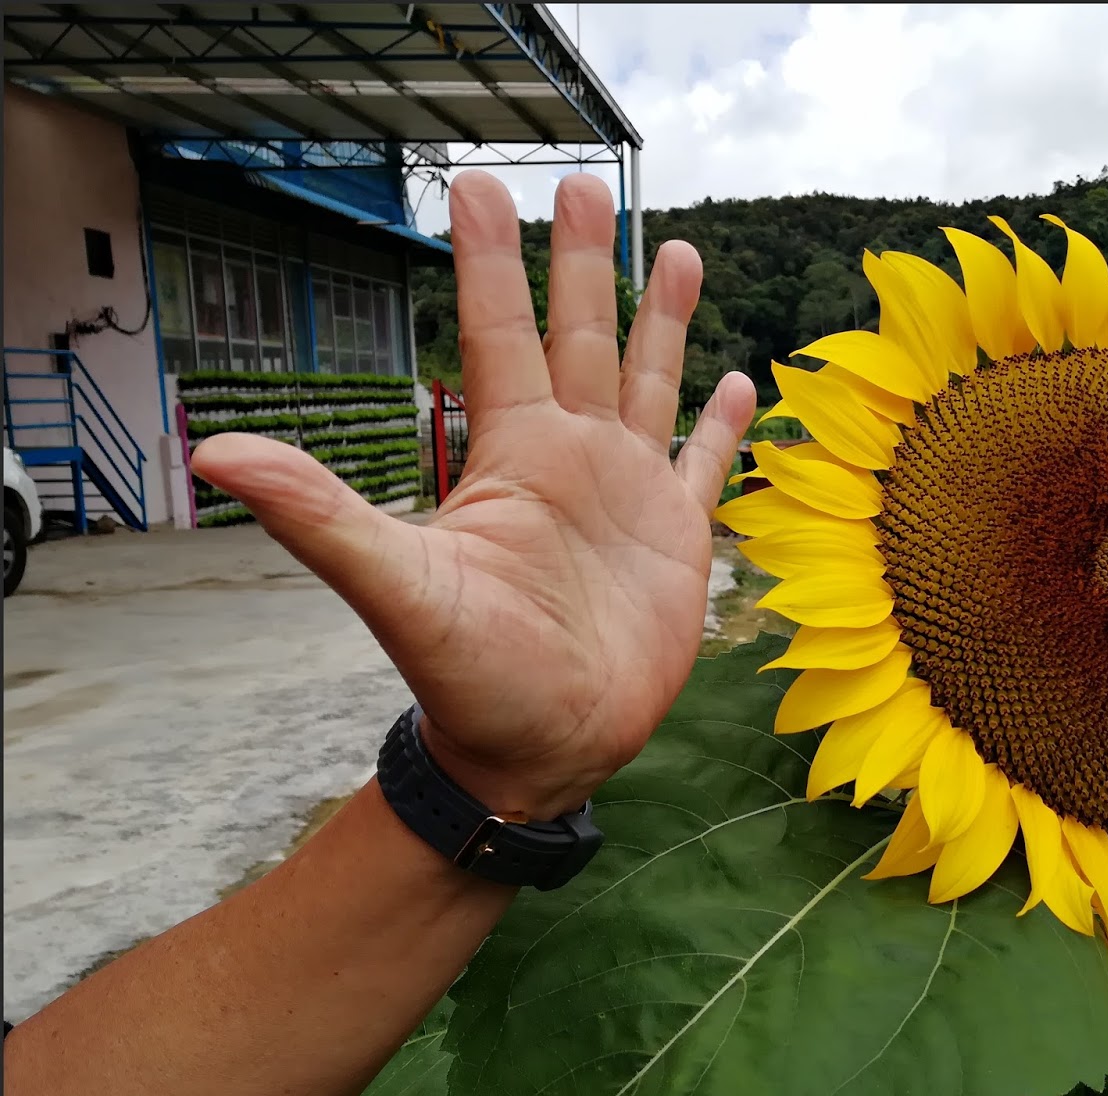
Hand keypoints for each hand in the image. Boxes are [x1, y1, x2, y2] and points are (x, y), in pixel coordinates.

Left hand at [191, 171, 755, 819]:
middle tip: (578, 182)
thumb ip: (324, 516)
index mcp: (512, 456)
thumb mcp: (400, 589)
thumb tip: (217, 452)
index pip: (497, 337)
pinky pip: (703, 464)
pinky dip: (721, 426)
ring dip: (660, 319)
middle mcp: (571, 458)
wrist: (543, 750)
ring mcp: (628, 494)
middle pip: (578, 338)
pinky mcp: (678, 538)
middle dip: (580, 262)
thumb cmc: (469, 679)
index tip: (475, 190)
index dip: (488, 266)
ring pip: (646, 381)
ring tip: (674, 249)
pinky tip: (738, 382)